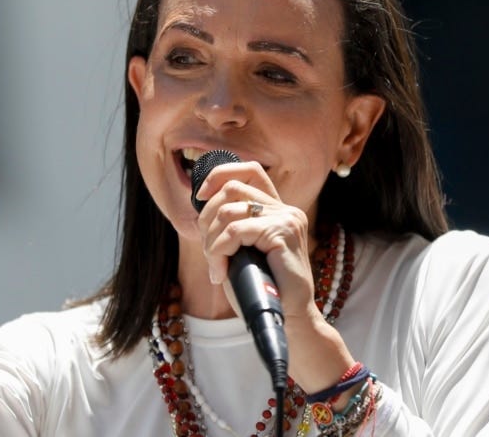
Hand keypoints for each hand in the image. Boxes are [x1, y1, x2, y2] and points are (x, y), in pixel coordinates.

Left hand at [192, 161, 315, 320]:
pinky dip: (218, 251)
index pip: (249, 171)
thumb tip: (200, 207)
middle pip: (231, 188)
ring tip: (216, 267)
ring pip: (228, 211)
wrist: (289, 318)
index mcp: (276, 209)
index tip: (200, 197)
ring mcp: (286, 218)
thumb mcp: (242, 251)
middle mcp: (284, 209)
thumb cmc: (262, 288)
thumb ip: (229, 226)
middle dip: (207, 218)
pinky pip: (235, 231)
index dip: (219, 176)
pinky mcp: (283, 232)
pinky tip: (220, 273)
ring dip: (211, 241)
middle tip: (208, 251)